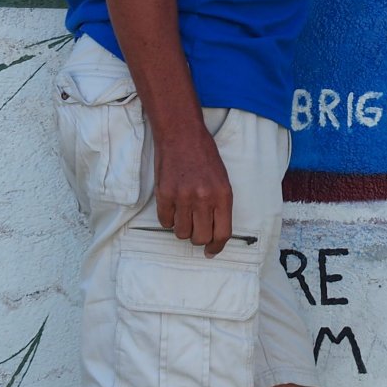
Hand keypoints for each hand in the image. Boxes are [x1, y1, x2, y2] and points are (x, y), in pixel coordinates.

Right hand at [155, 125, 234, 255]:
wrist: (181, 134)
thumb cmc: (204, 155)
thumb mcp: (222, 179)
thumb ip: (220, 205)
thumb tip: (215, 231)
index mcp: (223, 195)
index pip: (222, 233)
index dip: (216, 247)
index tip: (211, 251)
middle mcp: (204, 198)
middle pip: (200, 238)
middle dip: (198, 238)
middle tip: (196, 229)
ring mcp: (182, 197)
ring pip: (181, 233)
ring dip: (182, 228)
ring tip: (183, 214)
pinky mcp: (164, 194)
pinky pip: (165, 221)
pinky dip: (168, 219)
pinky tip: (172, 207)